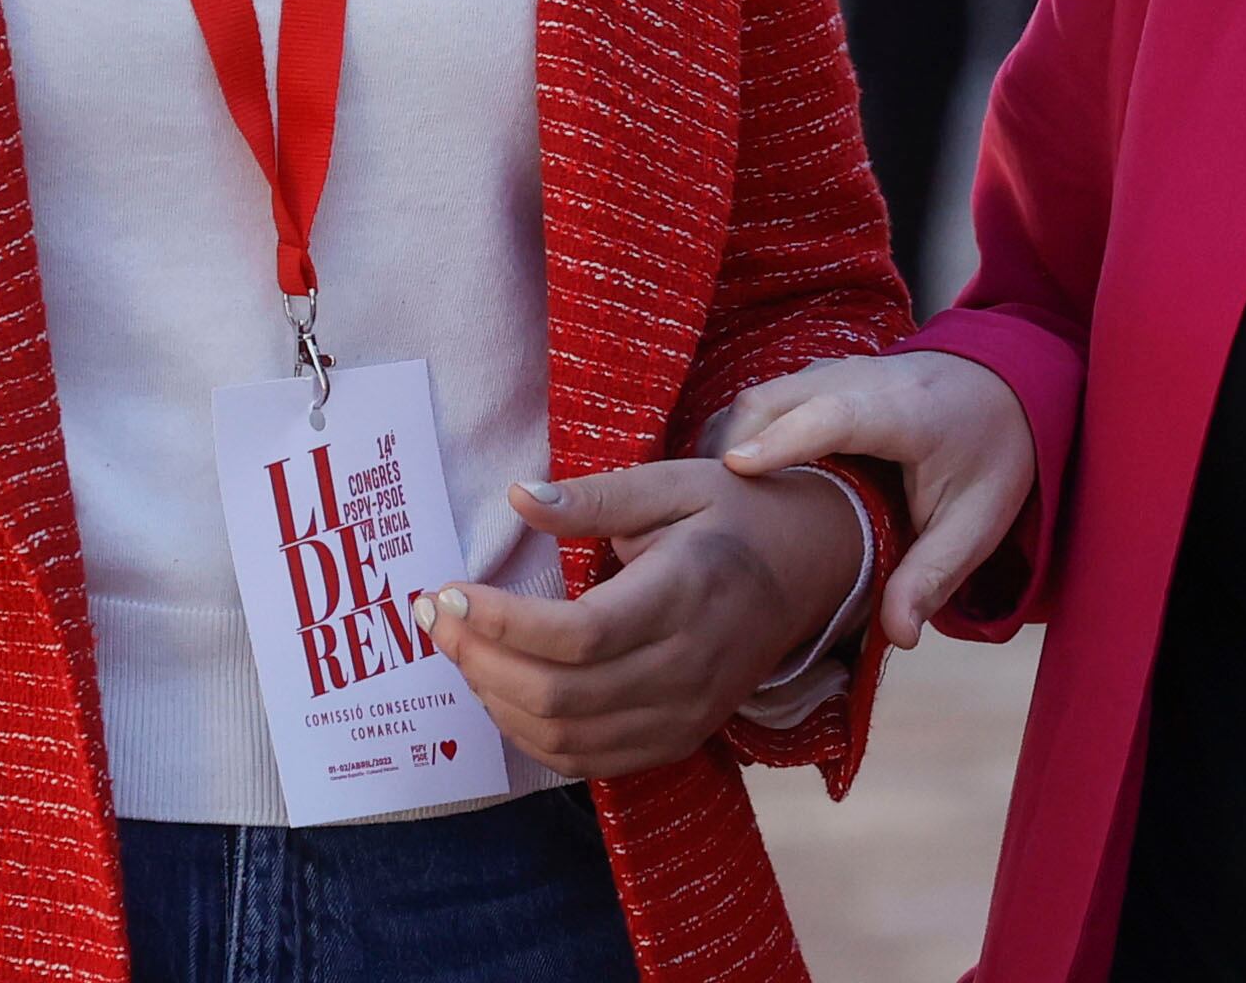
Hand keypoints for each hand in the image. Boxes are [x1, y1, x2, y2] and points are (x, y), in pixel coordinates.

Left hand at [420, 460, 864, 779]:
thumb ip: (594, 497)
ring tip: (460, 649)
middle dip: (480, 661)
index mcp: (685, 595)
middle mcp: (687, 668)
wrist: (808, 570)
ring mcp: (685, 715)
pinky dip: (531, 736)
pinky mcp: (678, 739)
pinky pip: (589, 762)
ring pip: (567, 739)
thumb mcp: (673, 483)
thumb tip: (517, 499)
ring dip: (495, 702)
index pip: (578, 635)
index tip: (450, 591)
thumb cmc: (733, 514)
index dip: (502, 623)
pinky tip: (501, 690)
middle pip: (562, 696)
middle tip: (437, 618)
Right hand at [715, 350, 1032, 646]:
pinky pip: (762, 400)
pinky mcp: (816, 378)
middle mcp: (860, 379)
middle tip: (711, 522)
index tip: (736, 469)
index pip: (835, 417)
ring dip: (727, 446)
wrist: (1003, 387)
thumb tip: (900, 638)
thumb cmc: (988, 455)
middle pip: (774, 400)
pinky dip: (738, 438)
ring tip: (713, 513)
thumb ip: (933, 576)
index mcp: (905, 412)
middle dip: (733, 451)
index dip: (784, 439)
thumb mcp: (977, 523)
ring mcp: (833, 372)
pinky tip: (734, 492)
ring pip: (758, 397)